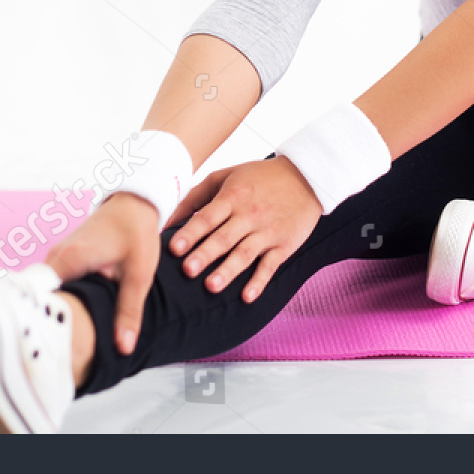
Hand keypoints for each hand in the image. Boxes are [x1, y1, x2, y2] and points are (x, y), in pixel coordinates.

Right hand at [44, 192, 158, 355]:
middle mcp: (55, 257)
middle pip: (38, 299)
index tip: (46, 350)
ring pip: (44, 293)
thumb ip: (129, 312)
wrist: (135, 203)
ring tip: (61, 344)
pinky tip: (68, 321)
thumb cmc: (136, 232)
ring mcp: (56, 257)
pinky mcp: (61, 259)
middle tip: (54, 355)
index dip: (40, 326)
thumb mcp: (138, 275)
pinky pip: (51, 285)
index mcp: (69, 260)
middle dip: (46, 325)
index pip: (38, 299)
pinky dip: (58, 301)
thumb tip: (123, 347)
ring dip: (52, 313)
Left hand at [169, 156, 322, 302]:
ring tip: (211, 286)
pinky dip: (260, 281)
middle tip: (188, 270)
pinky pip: (270, 266)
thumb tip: (167, 219)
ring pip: (245, 253)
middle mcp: (249, 215)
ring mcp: (268, 231)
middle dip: (205, 254)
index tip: (174, 247)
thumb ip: (195, 196)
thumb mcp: (226, 177)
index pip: (208, 217)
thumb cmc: (259, 178)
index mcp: (233, 197)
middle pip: (224, 237)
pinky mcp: (284, 245)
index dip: (191, 232)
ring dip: (228, 271)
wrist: (306, 177)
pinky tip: (247, 296)